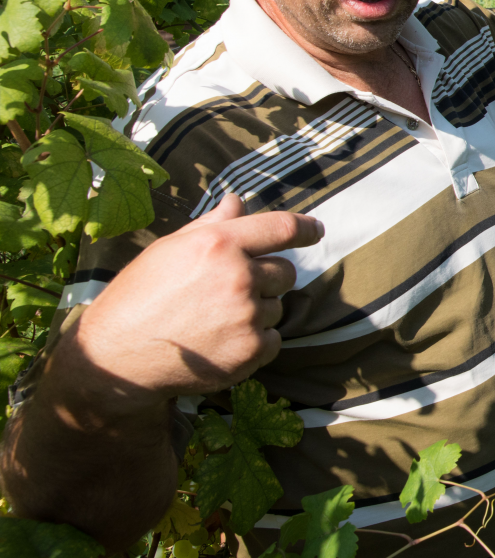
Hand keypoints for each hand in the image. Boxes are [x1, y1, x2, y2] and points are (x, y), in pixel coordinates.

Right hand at [44, 195, 323, 421]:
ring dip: (257, 312)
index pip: (281, 228)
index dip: (305, 228)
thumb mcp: (169, 250)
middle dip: (267, 279)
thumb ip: (212, 225)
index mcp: (218, 244)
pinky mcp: (250, 350)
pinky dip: (256, 341)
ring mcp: (246, 315)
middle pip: (285, 272)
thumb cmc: (139, 296)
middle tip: (230, 292)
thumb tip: (238, 201)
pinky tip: (221, 342)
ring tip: (214, 320)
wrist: (116, 356)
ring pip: (278, 307)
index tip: (316, 231)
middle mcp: (238, 276)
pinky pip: (274, 339)